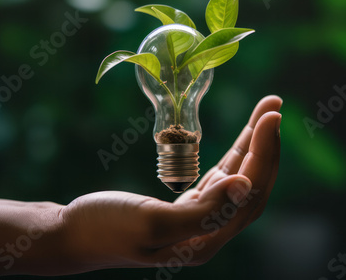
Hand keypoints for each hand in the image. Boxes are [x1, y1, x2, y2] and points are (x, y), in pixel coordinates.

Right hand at [52, 95, 281, 274]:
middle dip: (266, 144)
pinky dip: (233, 155)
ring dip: (253, 145)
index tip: (271, 116)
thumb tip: (246, 185)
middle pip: (250, 184)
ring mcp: (198, 219)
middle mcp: (208, 232)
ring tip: (266, 112)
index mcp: (205, 239)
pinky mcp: (185, 207)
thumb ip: (204, 212)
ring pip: (237, 178)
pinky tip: (243, 137)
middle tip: (274, 106)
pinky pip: (219, 178)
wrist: (71, 233)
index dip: (264, 154)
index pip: (250, 193)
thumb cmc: (104, 227)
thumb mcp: (152, 222)